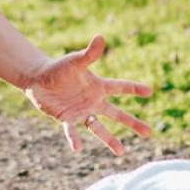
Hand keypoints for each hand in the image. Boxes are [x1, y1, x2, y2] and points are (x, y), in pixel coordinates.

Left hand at [24, 33, 150, 155]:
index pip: (120, 87)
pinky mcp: (67, 118)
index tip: (150, 91)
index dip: (135, 88)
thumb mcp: (75, 61)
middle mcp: (93, 101)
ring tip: (122, 152)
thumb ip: (89, 54)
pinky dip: (74, 138)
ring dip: (110, 140)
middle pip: (117, 114)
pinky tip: (77, 148)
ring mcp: (82, 112)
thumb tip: (101, 37)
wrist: (39, 80)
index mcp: (98, 86)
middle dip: (132, 123)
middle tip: (149, 133)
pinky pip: (72, 130)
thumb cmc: (59, 68)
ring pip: (99, 128)